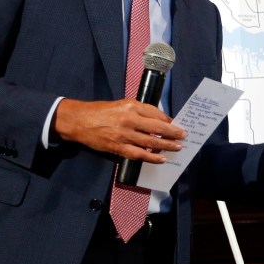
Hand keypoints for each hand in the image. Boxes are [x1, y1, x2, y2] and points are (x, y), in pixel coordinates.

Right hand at [53, 98, 185, 162]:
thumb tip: (158, 119)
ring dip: (166, 145)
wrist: (79, 121)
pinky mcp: (118, 147)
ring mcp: (124, 134)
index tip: (176, 124)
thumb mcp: (121, 104)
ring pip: (150, 142)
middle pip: (157, 127)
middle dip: (173, 133)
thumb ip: (138, 111)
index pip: (156, 113)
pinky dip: (151, 157)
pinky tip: (161, 159)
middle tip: (183, 136)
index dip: (168, 120)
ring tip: (177, 147)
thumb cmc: (101, 111)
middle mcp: (129, 119)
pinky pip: (139, 154)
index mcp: (131, 106)